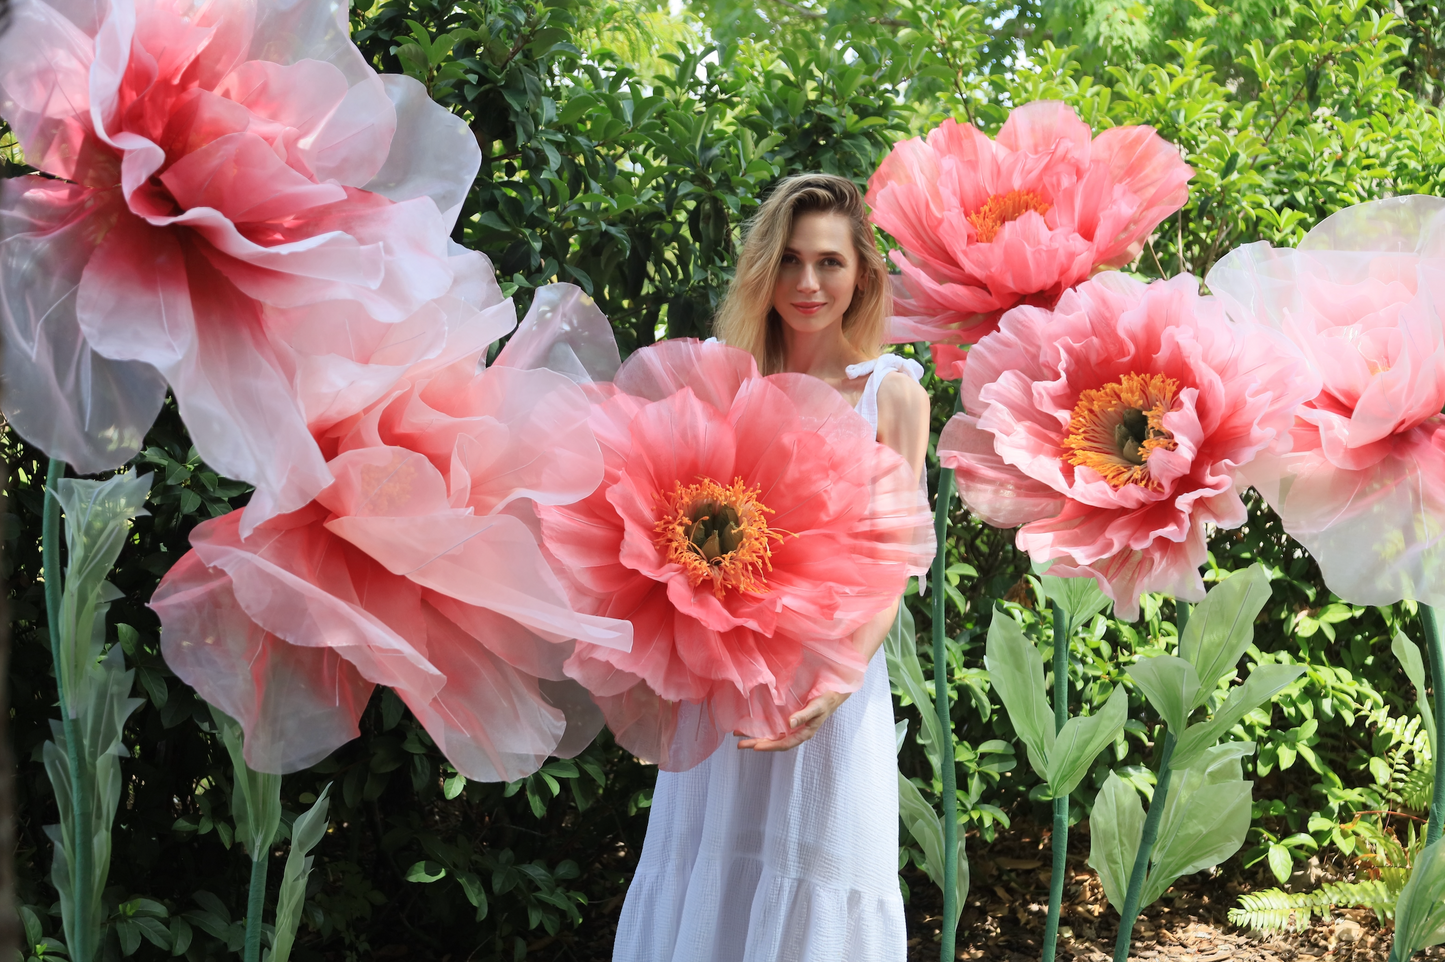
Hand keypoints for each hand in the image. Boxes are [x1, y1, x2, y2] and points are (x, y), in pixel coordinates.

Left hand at [735, 691, 850, 751]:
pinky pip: (774, 725)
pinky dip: (762, 726)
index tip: (755, 747)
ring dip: (756, 735)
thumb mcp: (818, 706)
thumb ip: (804, 715)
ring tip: (739, 734)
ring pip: (772, 734)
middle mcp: (796, 731)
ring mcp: (792, 725)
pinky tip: (751, 725)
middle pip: (774, 741)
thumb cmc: (828, 699)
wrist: (834, 691)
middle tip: (739, 744)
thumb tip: (790, 724)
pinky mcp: (790, 718)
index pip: (784, 743)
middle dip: (757, 743)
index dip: (770, 746)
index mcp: (804, 732)